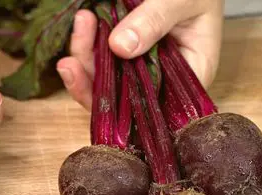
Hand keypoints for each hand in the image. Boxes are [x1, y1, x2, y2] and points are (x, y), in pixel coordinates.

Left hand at [57, 0, 223, 109]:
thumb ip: (155, 20)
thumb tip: (120, 47)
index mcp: (188, 78)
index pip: (151, 107)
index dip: (120, 106)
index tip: (96, 87)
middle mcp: (162, 81)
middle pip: (121, 98)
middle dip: (93, 80)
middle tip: (73, 58)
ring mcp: (142, 69)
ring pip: (106, 80)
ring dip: (86, 57)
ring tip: (82, 23)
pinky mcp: (126, 54)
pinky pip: (101, 60)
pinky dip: (88, 45)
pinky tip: (82, 25)